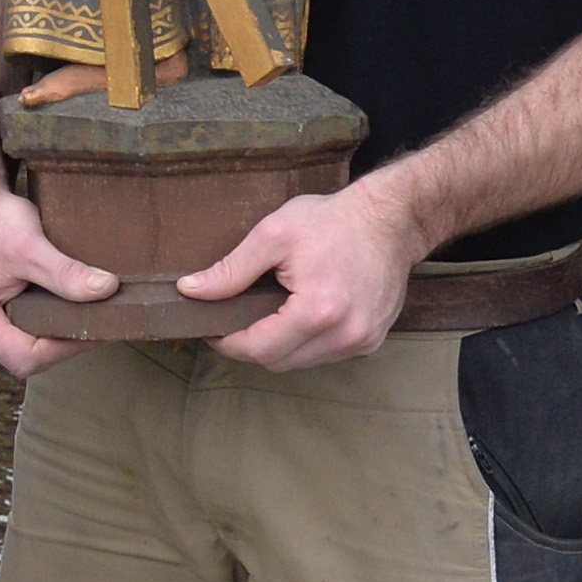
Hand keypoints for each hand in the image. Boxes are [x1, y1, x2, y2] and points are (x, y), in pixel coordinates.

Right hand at [0, 168, 107, 378]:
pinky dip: (36, 324)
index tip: (97, 330)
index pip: (26, 357)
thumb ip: (66, 273)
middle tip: (94, 322)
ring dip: (49, 334)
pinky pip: (10, 334)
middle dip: (60, 342)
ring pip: (17, 347)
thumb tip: (106, 290)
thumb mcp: (30, 245)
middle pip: (22, 357)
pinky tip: (55, 308)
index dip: (66, 348)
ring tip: (77, 314)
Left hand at [206, 178, 424, 375]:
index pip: (259, 350)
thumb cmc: (333, 221)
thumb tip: (190, 290)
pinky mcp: (371, 340)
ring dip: (279, 346)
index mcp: (318, 311)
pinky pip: (325, 354)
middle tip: (234, 321)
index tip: (213, 327)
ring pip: (301, 362)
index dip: (229, 343)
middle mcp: (343, 335)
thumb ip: (231, 269)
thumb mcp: (273, 235)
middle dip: (251, 345)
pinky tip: (300, 316)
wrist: (391, 219)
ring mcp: (361, 341)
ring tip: (267, 315)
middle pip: (279, 362)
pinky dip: (306, 342)